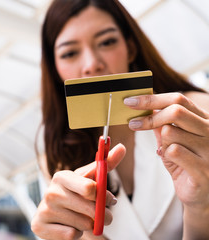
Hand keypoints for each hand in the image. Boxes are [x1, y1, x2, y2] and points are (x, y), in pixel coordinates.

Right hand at [31, 144, 125, 239]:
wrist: (53, 216)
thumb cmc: (76, 194)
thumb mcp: (90, 179)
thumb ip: (106, 164)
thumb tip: (121, 147)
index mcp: (62, 177)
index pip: (89, 188)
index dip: (103, 196)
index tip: (108, 199)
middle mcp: (50, 191)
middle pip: (90, 209)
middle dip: (102, 215)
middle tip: (102, 215)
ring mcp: (44, 209)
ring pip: (83, 224)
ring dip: (88, 225)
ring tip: (80, 218)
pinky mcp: (39, 226)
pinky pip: (71, 235)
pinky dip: (75, 234)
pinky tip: (68, 226)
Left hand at [124, 93, 208, 207]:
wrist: (201, 194)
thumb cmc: (185, 164)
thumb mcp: (172, 141)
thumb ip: (162, 124)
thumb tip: (144, 107)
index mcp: (204, 120)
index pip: (178, 99)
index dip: (151, 99)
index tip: (130, 101)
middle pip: (175, 111)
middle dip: (149, 117)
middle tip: (132, 123)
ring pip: (170, 132)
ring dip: (161, 142)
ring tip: (167, 153)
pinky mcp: (204, 169)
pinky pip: (174, 151)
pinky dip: (166, 155)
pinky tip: (173, 162)